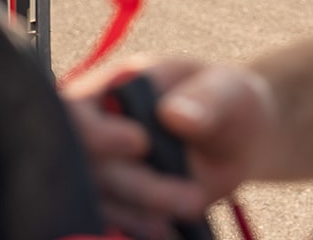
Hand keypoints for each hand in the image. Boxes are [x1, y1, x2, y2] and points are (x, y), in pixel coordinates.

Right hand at [64, 57, 272, 239]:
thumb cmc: (225, 100)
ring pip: (100, 199)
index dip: (96, 132)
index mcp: (110, 88)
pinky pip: (114, 220)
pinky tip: (170, 228)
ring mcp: (106, 169)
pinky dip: (138, 227)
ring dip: (141, 212)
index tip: (140, 143)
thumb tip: (173, 115)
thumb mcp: (224, 90)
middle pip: (86, 164)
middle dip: (135, 185)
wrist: (237, 139)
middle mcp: (97, 130)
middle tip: (191, 197)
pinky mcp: (120, 201)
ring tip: (192, 207)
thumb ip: (203, 100)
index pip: (75, 110)